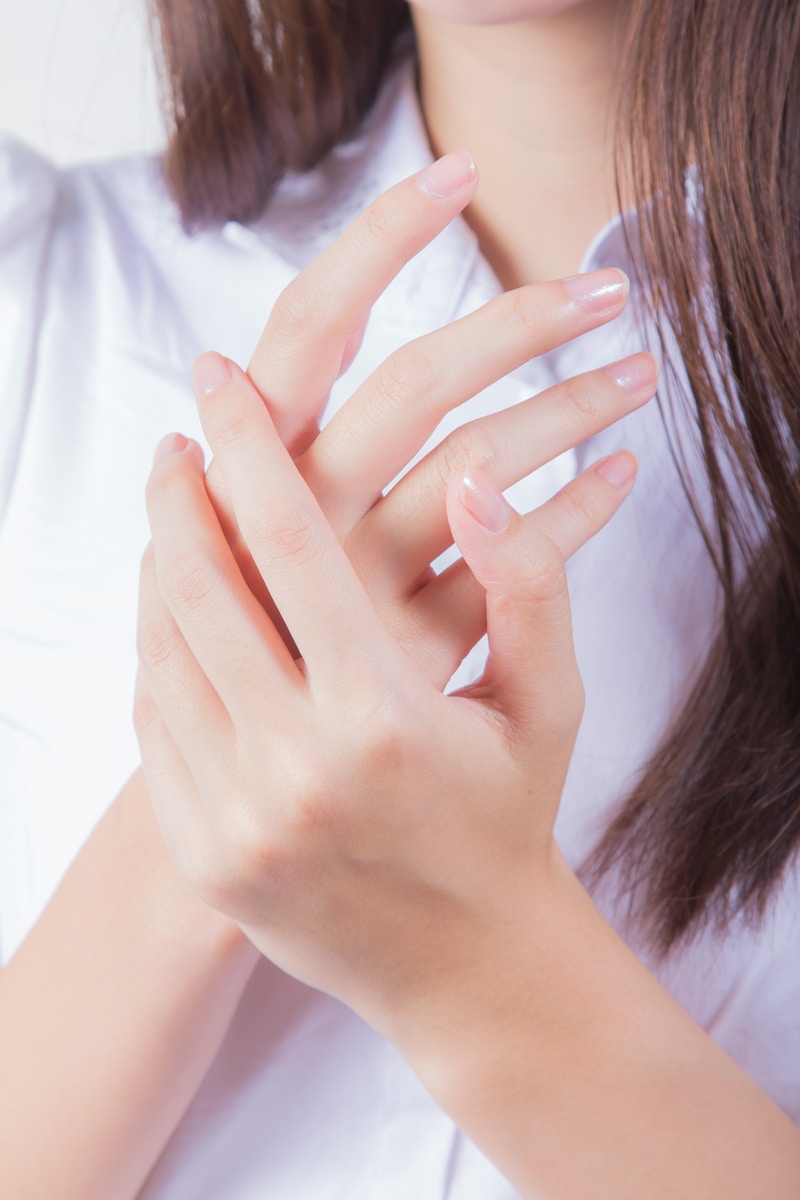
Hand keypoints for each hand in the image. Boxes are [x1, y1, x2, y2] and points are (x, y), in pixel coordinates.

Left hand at [135, 353, 644, 1044]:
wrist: (467, 968)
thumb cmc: (511, 820)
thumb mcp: (550, 704)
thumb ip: (528, 583)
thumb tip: (479, 478)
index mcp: (381, 718)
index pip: (287, 543)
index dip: (247, 446)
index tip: (218, 377)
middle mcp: (293, 769)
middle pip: (199, 587)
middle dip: (178, 495)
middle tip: (177, 439)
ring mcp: (236, 819)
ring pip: (162, 651)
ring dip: (159, 566)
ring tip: (174, 514)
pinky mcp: (206, 854)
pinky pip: (156, 722)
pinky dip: (159, 648)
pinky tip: (180, 610)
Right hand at [199, 151, 655, 683]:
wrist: (241, 750)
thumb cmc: (246, 609)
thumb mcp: (235, 508)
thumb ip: (279, 426)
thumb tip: (338, 310)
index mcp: (251, 459)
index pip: (312, 322)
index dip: (380, 238)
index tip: (460, 172)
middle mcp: (300, 512)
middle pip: (414, 383)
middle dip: (518, 320)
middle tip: (609, 290)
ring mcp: (360, 583)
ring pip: (481, 467)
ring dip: (571, 411)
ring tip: (639, 375)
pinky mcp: (413, 647)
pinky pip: (516, 567)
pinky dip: (578, 514)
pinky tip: (621, 479)